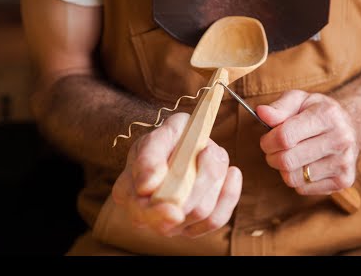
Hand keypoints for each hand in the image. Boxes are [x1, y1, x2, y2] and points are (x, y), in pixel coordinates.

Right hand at [112, 113, 241, 237]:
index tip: (173, 211)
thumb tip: (148, 185)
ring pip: (201, 213)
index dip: (158, 215)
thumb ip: (149, 156)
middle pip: (177, 213)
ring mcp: (173, 224)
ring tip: (212, 152)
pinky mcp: (197, 225)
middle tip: (209, 149)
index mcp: (128, 192)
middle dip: (200, 181)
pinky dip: (229, 193)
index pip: (141, 212)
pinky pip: (217, 218)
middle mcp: (148, 215)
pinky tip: (232, 172)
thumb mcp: (158, 136)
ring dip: (215, 178)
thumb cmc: (168, 141)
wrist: (184, 146)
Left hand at [257, 90, 358, 195]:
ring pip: (293, 178)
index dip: (267, 141)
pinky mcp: (344, 180)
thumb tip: (261, 112)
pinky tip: (304, 166)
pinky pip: (304, 189)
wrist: (351, 127)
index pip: (284, 137)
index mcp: (327, 115)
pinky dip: (297, 180)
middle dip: (272, 157)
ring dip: (284, 169)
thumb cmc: (318, 112)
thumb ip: (279, 107)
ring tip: (290, 156)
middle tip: (274, 151)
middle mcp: (340, 139)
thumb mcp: (299, 100)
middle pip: (287, 161)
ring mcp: (344, 162)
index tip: (266, 140)